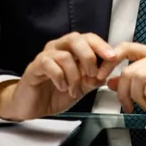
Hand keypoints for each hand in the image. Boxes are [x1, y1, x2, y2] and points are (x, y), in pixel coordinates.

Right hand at [0, 32, 116, 120]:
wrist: (32, 107)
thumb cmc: (55, 93)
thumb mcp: (81, 86)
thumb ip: (94, 78)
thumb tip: (107, 73)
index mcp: (71, 50)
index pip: (89, 38)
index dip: (101, 46)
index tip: (112, 57)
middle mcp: (58, 48)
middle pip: (76, 39)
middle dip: (89, 56)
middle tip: (93, 73)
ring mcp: (45, 56)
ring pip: (65, 56)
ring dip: (74, 76)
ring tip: (74, 90)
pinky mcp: (34, 67)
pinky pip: (49, 65)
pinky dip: (60, 78)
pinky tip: (62, 87)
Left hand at [107, 42, 145, 125]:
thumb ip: (130, 84)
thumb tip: (109, 81)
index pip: (124, 47)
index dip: (109, 60)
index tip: (101, 76)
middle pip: (127, 70)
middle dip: (123, 92)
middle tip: (128, 105)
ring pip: (136, 76)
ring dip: (136, 96)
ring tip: (144, 104)